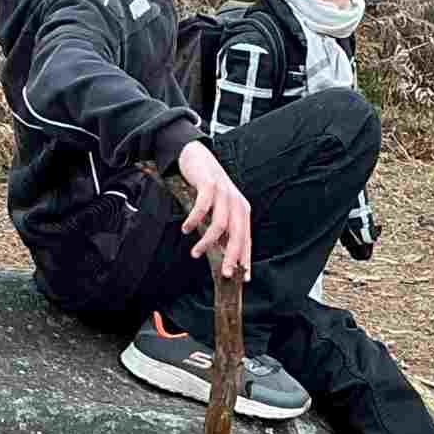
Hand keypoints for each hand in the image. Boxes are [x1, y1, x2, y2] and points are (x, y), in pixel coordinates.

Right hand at [173, 141, 253, 281]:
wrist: (196, 156)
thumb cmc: (207, 186)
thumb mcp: (219, 208)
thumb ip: (222, 227)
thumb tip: (221, 253)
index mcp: (241, 210)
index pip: (246, 238)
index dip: (245, 258)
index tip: (243, 277)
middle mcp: (236, 202)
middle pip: (238, 234)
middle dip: (232, 256)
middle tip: (225, 273)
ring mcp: (224, 193)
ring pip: (220, 225)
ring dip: (207, 242)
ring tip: (195, 252)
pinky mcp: (209, 185)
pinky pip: (203, 208)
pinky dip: (194, 220)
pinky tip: (186, 228)